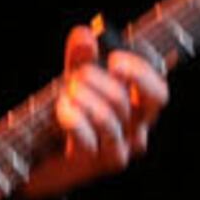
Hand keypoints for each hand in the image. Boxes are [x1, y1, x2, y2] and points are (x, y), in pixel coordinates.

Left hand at [18, 24, 167, 197]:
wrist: (41, 153)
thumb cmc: (69, 113)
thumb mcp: (75, 78)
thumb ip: (81, 56)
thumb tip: (85, 35)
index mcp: (139, 110)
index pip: (158, 93)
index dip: (139, 74)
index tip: (114, 61)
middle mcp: (134, 132)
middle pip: (126, 102)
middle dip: (98, 81)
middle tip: (77, 75)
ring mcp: (115, 151)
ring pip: (107, 119)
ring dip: (83, 98)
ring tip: (66, 92)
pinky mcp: (92, 164)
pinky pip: (87, 139)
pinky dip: (73, 119)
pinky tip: (62, 109)